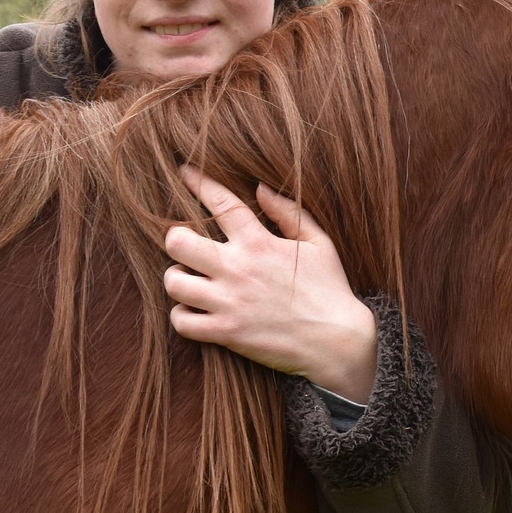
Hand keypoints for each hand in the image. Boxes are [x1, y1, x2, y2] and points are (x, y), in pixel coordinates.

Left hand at [163, 167, 377, 402]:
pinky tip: (194, 311)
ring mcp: (229, 302)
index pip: (220, 202)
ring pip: (173, 282)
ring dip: (176, 279)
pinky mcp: (226, 333)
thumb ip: (289, 212)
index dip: (198, 181)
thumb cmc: (330, 290)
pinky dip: (182, 316)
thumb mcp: (319, 243)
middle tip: (185, 245)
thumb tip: (260, 188)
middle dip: (175, 238)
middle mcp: (238, 269)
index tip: (184, 170)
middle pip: (177, 241)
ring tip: (189, 280)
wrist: (338, 342)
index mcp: (259, 243)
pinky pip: (181, 321)